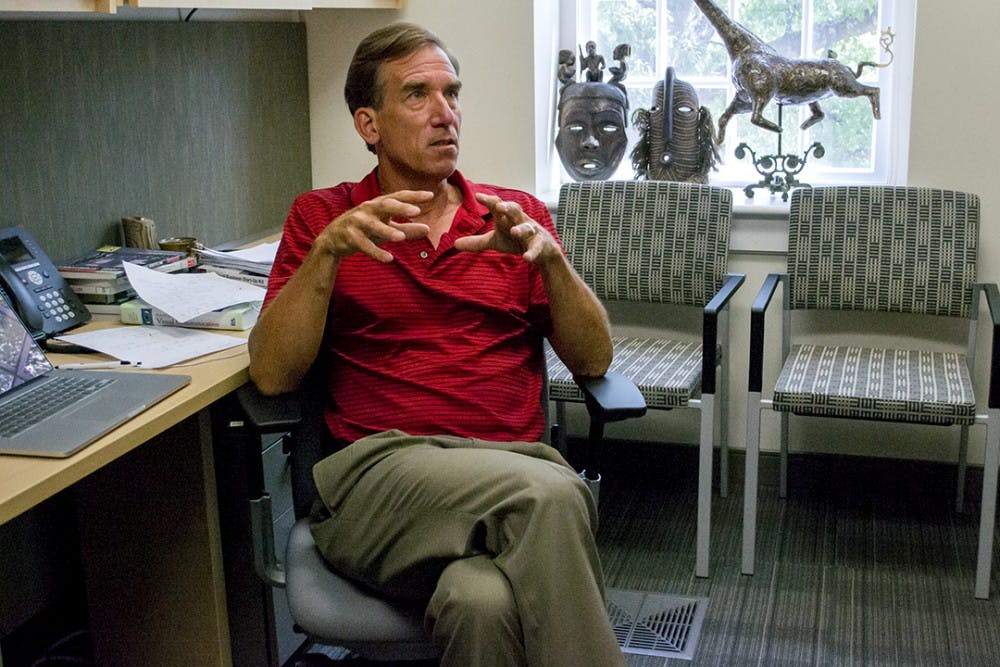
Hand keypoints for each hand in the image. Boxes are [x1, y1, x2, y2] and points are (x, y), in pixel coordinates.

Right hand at [318, 190, 432, 262]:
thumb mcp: (386, 228)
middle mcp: (368, 210)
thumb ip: (407, 229)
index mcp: (378, 204)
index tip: (430, 196)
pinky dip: (376, 252)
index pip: (398, 197)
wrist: (333, 239)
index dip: (413, 196)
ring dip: (387, 230)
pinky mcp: (349, 237)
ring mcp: (357, 222)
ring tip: (401, 237)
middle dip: (400, 207)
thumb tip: (428, 229)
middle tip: (416, 211)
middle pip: (385, 205)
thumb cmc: (364, 230)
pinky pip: (364, 244)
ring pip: (373, 225)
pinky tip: (389, 258)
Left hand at [455, 193, 558, 262]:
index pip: (497, 205)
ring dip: (521, 229)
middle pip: (514, 210)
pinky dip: (532, 253)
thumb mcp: (495, 241)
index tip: (478, 196)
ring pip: (527, 228)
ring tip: (513, 231)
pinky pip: (536, 248)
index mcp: (507, 218)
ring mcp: (531, 232)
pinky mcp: (540, 245)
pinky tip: (526, 258)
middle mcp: (520, 221)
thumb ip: (476, 242)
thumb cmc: (516, 240)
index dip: (489, 200)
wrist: (542, 251)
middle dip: (508, 207)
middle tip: (499, 206)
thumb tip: (455, 244)